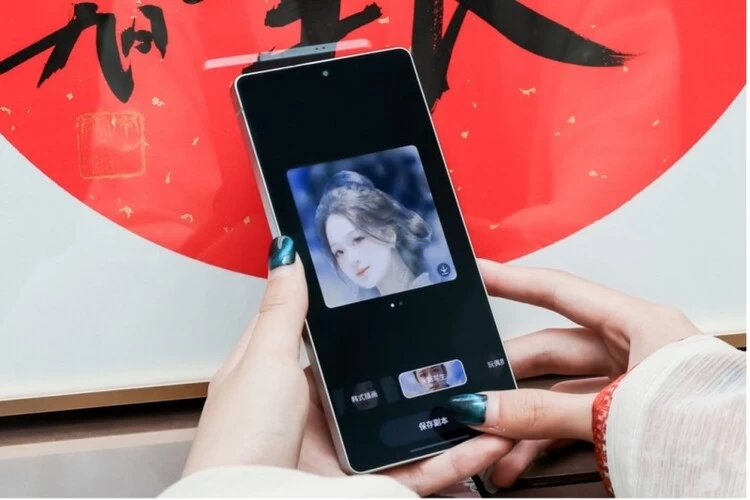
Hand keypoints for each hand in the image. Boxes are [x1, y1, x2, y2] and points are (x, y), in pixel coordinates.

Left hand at [183, 237, 515, 495]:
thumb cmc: (238, 443)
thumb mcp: (263, 361)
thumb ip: (284, 311)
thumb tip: (285, 255)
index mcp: (284, 376)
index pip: (329, 336)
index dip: (362, 317)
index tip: (401, 295)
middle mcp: (316, 412)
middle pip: (379, 382)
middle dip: (420, 368)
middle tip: (461, 345)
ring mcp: (344, 450)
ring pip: (408, 427)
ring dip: (451, 414)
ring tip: (486, 394)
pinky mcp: (367, 484)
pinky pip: (420, 468)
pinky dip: (456, 457)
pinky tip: (484, 438)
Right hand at [445, 259, 700, 486]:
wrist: (746, 480)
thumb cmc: (718, 435)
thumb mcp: (614, 414)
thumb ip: (544, 410)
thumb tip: (487, 404)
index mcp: (642, 327)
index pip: (561, 292)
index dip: (514, 281)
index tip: (479, 273)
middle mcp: (636, 351)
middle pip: (552, 350)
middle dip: (507, 372)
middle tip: (470, 382)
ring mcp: (632, 387)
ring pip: (559, 392)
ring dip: (520, 418)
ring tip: (487, 436)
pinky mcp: (629, 421)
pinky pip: (572, 422)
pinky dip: (541, 440)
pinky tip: (516, 458)